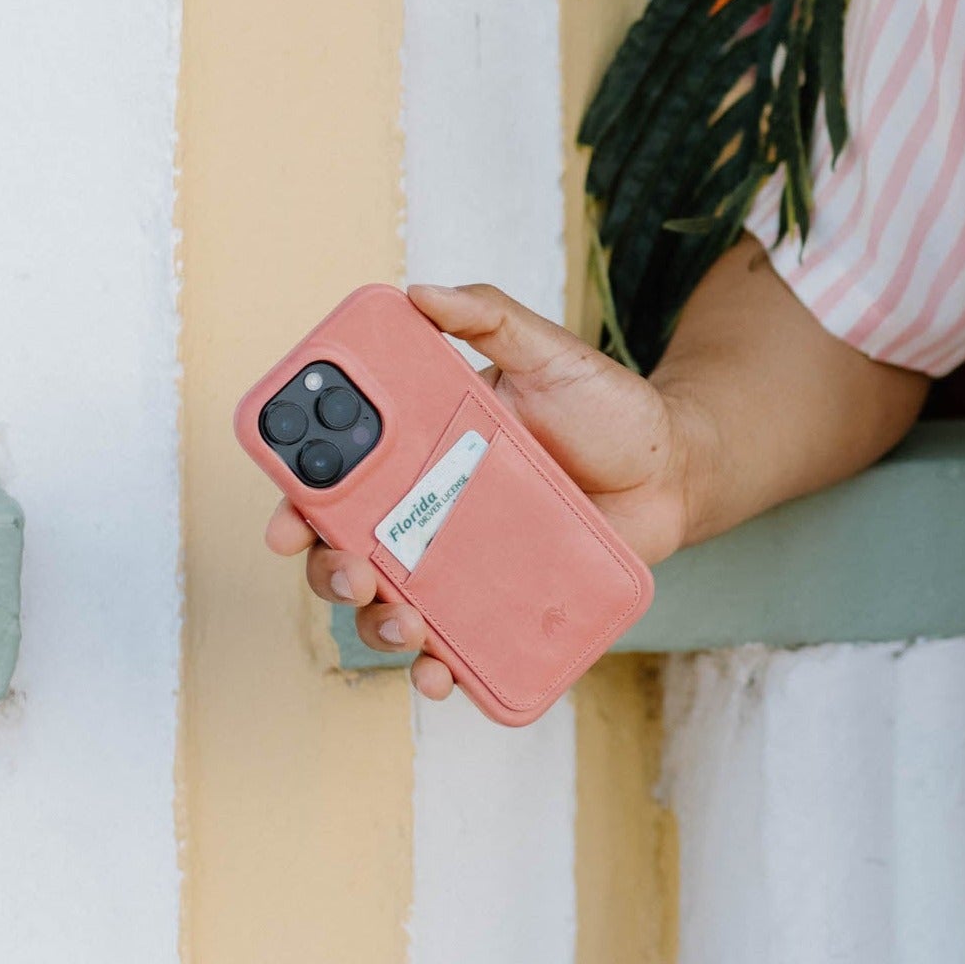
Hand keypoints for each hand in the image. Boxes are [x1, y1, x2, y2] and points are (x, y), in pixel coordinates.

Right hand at [263, 282, 688, 704]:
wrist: (675, 470)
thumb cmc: (608, 409)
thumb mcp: (552, 354)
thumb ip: (491, 318)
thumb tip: (421, 292)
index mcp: (425, 447)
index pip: (342, 473)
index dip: (299, 495)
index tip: (289, 516)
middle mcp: (431, 510)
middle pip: (347, 549)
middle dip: (328, 568)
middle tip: (353, 569)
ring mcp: (463, 564)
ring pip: (389, 605)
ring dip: (377, 624)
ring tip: (406, 623)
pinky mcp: (502, 605)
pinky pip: (455, 647)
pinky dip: (436, 667)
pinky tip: (441, 671)